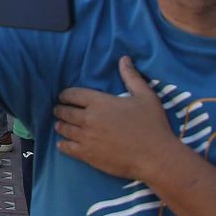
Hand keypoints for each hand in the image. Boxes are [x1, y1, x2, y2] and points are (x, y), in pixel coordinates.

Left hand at [54, 57, 181, 180]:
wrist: (156, 156)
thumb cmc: (153, 125)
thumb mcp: (146, 96)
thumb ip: (131, 77)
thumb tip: (124, 58)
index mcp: (100, 102)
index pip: (73, 94)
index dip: (65, 95)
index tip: (63, 96)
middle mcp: (89, 118)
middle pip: (65, 112)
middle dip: (60, 110)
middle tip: (58, 110)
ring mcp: (86, 138)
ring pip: (64, 129)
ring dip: (60, 125)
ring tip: (60, 125)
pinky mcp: (87, 155)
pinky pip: (67, 148)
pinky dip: (62, 145)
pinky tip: (62, 144)